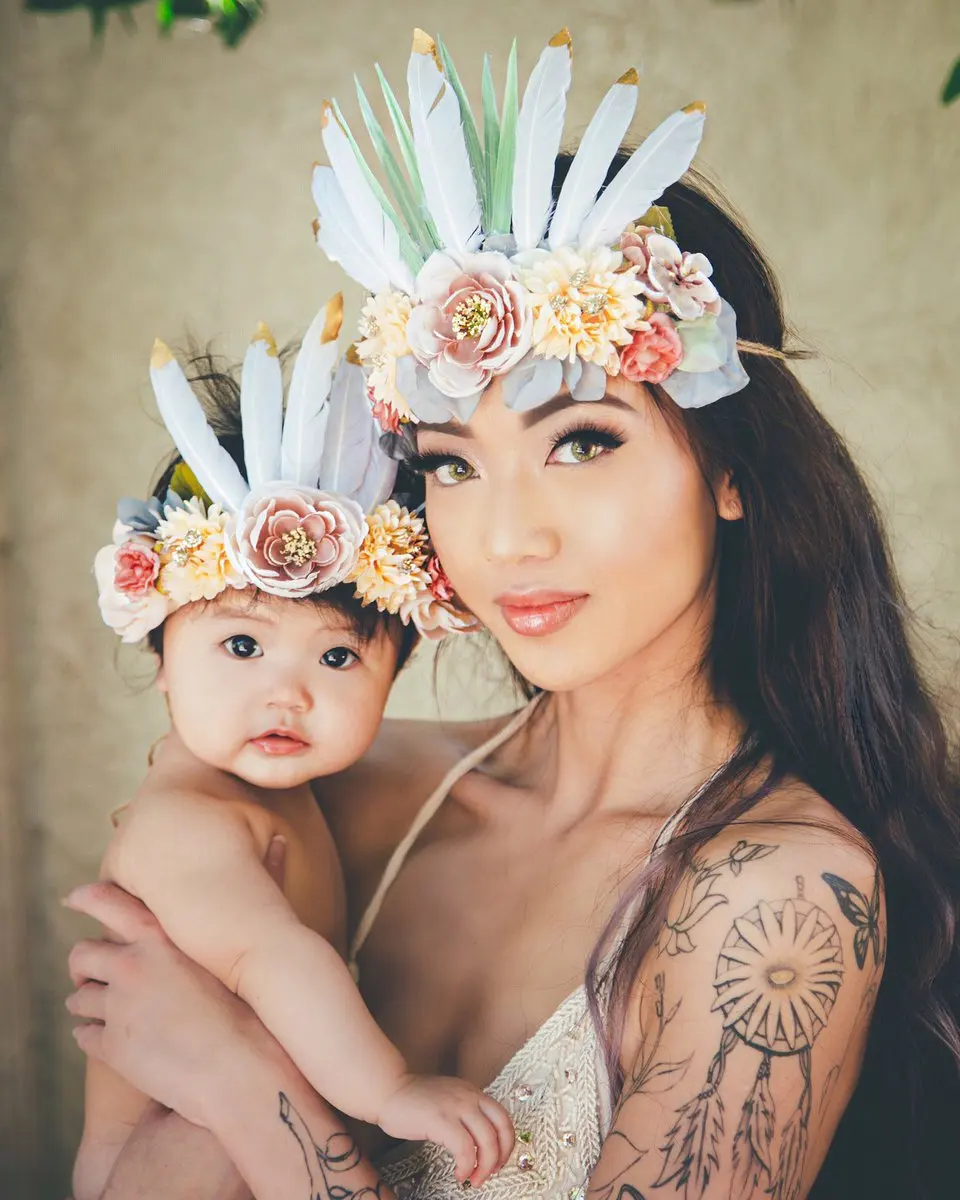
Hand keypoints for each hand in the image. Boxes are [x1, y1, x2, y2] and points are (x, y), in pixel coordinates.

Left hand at [64, 838, 288, 1128]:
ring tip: (106, 1008)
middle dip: (85, 964)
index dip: (88, 898)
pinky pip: (84, 1036)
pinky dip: (93, 1036)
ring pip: (79, 998)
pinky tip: (114, 1039)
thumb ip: (263, 885)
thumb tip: (279, 840)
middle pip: (82, 954)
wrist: (242, 1071)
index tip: (75, 898)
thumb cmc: (254, 1004)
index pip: (108, 903)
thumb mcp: (252, 939)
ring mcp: (117, 1009)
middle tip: (95, 972)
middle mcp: (130, 967)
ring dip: (88, 1002)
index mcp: (159, 937)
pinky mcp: (111, 1048)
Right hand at [376, 1075, 514, 1187]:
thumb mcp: (448, 1099)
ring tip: (474, 1179)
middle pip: (501, 1128)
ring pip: (487, 1140)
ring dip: (485, 1166)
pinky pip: (464, 1148)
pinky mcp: (440, 1120)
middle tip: (489, 1173)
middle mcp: (468, 1096)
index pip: (503, 1117)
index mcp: (472, 1092)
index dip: (506, 1143)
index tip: (498, 1161)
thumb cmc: (414, 1100)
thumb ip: (465, 1112)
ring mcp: (455, 1106)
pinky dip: (466, 1165)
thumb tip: (479, 1142)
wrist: (388, 1090)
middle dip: (500, 1157)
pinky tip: (458, 1173)